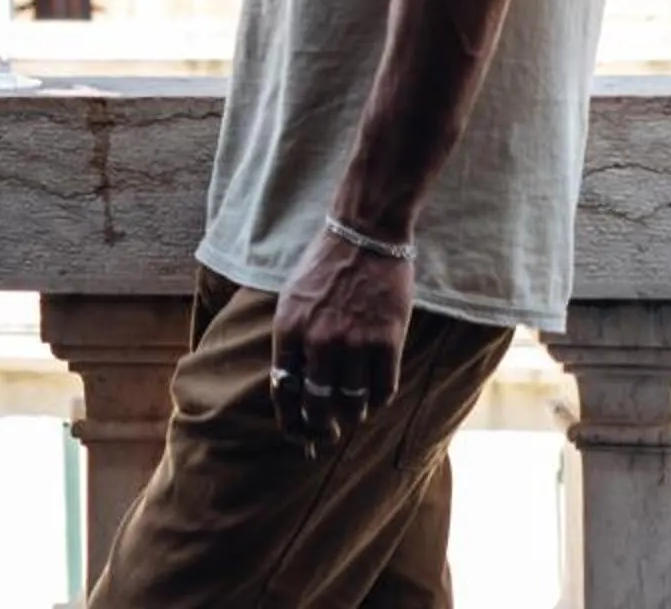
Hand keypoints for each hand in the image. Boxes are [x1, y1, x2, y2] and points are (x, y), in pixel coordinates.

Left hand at [269, 228, 414, 451]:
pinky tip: (375, 395)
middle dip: (321, 428)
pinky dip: (378, 399)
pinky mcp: (386, 342)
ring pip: (353, 403)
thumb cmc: (326, 267)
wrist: (364, 236)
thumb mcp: (292, 300)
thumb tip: (293, 386)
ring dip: (353, 413)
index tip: (297, 435)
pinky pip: (383, 390)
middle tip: (328, 434)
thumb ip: (291, 341)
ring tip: (354, 411)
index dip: (290, 421)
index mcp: (288, 329)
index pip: (284, 391)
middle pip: (318, 406)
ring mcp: (354, 343)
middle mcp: (318, 341)